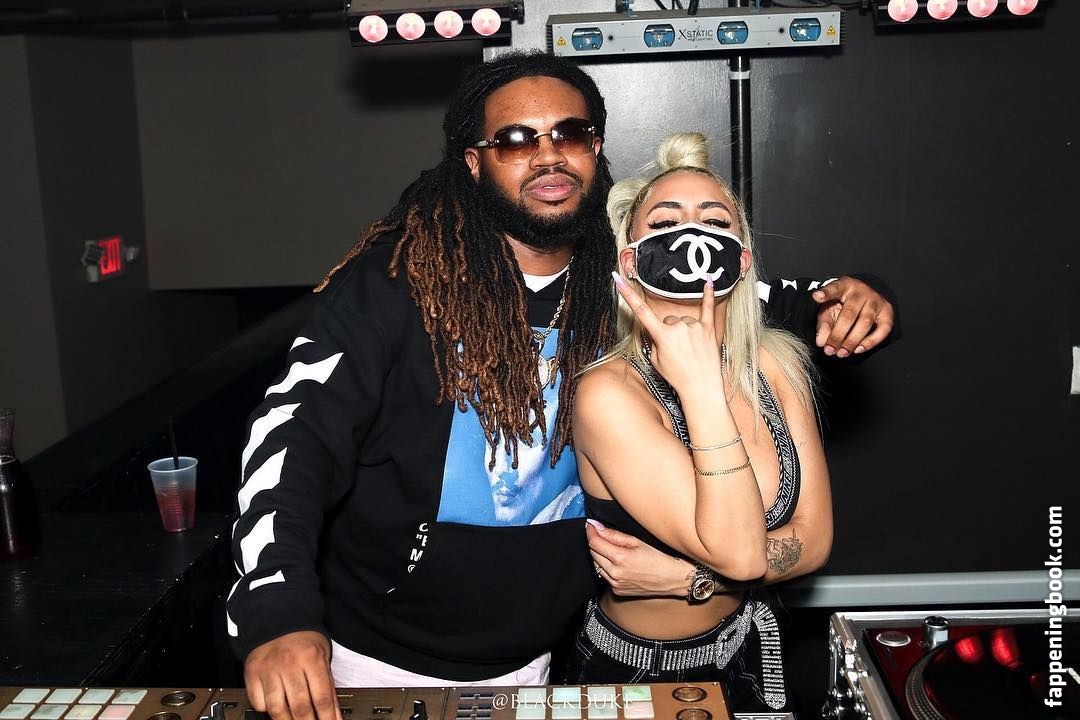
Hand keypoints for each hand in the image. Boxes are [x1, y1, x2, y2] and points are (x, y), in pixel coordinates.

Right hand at [245, 631, 340, 719]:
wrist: (277, 620)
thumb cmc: (303, 640)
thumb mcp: (322, 655)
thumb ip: (327, 684)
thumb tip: (334, 713)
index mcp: (311, 658)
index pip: (322, 697)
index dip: (328, 718)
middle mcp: (289, 664)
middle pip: (300, 706)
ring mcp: (268, 670)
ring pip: (277, 708)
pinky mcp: (252, 674)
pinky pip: (258, 702)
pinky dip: (266, 711)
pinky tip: (275, 710)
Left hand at [587, 520, 691, 596]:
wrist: (672, 579)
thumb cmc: (658, 557)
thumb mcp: (637, 541)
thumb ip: (614, 535)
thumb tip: (596, 527)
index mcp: (620, 558)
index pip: (594, 543)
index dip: (591, 531)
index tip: (591, 525)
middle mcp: (615, 573)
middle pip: (593, 554)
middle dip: (596, 542)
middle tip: (604, 535)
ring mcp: (615, 584)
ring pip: (597, 565)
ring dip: (601, 556)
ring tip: (615, 551)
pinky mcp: (617, 591)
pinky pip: (605, 576)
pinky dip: (608, 568)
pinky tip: (620, 564)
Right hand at [612, 272, 722, 392]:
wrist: (702, 387)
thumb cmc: (678, 377)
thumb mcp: (657, 361)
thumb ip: (655, 341)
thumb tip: (658, 330)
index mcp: (662, 335)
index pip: (640, 311)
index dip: (627, 294)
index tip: (618, 279)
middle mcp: (677, 327)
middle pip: (667, 319)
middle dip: (669, 331)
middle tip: (676, 350)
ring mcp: (694, 326)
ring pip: (683, 320)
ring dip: (684, 330)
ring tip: (690, 349)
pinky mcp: (709, 328)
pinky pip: (708, 307)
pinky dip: (708, 294)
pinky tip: (708, 281)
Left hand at [812, 277, 894, 357]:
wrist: (865, 298)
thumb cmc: (843, 305)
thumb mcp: (829, 309)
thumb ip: (823, 324)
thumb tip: (822, 342)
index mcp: (844, 285)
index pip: (835, 288)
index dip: (826, 293)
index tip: (817, 296)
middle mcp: (862, 291)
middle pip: (849, 314)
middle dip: (838, 335)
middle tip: (829, 350)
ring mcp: (876, 301)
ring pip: (865, 323)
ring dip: (852, 341)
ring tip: (841, 353)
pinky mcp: (887, 312)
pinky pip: (883, 329)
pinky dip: (871, 342)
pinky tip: (858, 349)